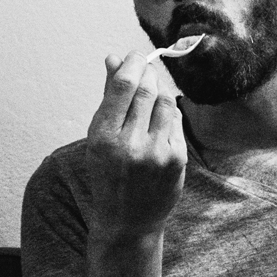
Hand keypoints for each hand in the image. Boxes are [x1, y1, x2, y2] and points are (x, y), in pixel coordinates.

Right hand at [85, 51, 185, 242]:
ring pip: (165, 102)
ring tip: (152, 89)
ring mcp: (156, 153)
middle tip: (145, 67)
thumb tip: (113, 58)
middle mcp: (130, 144)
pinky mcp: (177, 159)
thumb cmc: (109, 175)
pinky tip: (161, 115)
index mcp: (103, 137)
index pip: (123, 86)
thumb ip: (108, 97)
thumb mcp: (99, 137)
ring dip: (160, 89)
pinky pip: (176, 121)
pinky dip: (169, 112)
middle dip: (147, 73)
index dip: (132, 63)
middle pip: (146, 90)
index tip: (134, 56)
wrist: (128, 220)